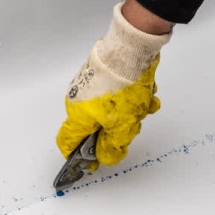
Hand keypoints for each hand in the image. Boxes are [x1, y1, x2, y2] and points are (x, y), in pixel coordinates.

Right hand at [56, 3, 171, 166]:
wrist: (132, 50)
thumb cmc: (122, 88)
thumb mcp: (122, 127)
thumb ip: (112, 147)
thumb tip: (105, 157)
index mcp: (77, 116)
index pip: (67, 142)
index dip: (78, 157)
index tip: (93, 163)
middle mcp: (79, 100)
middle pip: (96, 127)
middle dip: (117, 129)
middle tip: (133, 125)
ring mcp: (91, 85)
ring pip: (112, 109)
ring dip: (131, 111)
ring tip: (144, 104)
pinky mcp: (104, 73)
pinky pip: (119, 92)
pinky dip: (133, 95)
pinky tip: (147, 93)